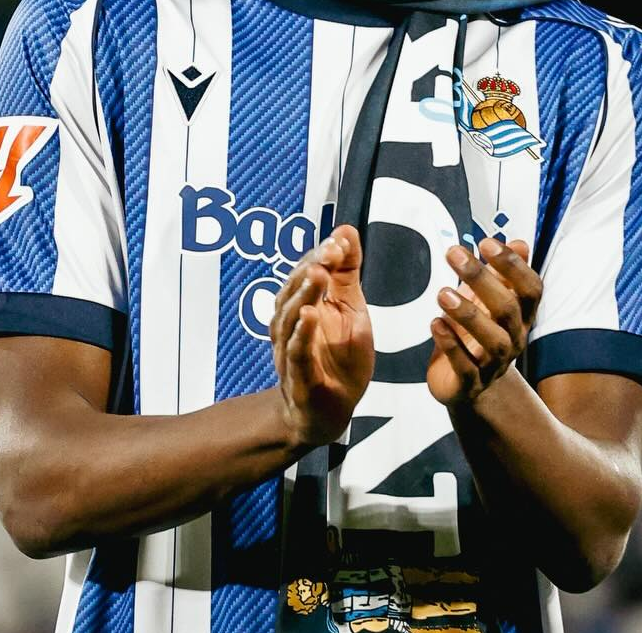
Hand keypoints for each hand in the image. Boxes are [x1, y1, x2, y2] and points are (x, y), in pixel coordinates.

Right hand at [271, 224, 373, 447]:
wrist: (329, 412)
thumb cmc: (338, 359)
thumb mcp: (352, 310)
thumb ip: (347, 272)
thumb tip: (345, 229)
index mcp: (304, 305)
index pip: (306, 272)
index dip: (321, 254)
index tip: (339, 241)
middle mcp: (290, 324)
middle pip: (293, 290)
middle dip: (311, 267)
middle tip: (330, 251)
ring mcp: (292, 351)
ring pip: (290, 317)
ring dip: (304, 293)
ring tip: (318, 273)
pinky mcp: (300, 377)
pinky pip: (296, 352)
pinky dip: (301, 334)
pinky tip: (310, 316)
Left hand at [428, 237, 540, 407]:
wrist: (466, 385)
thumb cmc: (475, 335)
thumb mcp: (487, 301)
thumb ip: (501, 274)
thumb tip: (519, 243)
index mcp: (521, 316)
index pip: (530, 289)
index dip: (513, 265)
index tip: (487, 243)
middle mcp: (513, 339)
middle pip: (509, 309)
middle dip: (482, 279)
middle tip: (455, 255)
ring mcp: (494, 364)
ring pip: (493, 341)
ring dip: (468, 314)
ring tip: (443, 293)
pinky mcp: (471, 384)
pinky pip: (466, 367)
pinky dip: (451, 345)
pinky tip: (436, 324)